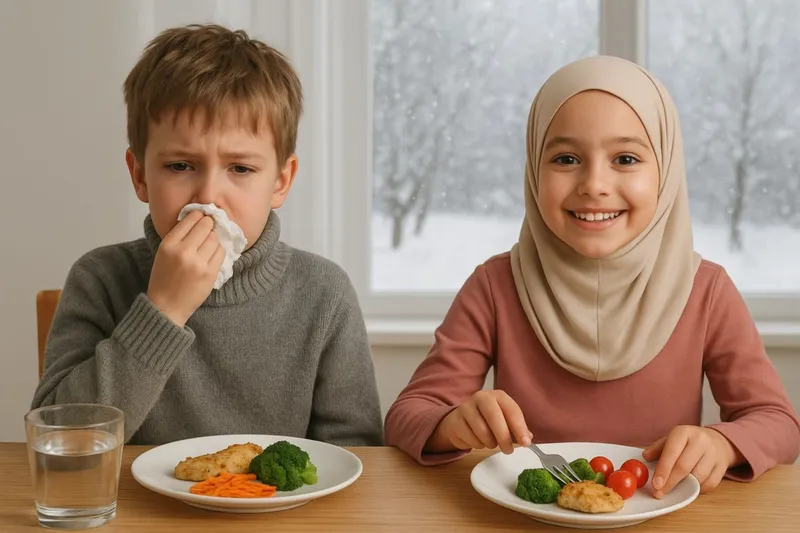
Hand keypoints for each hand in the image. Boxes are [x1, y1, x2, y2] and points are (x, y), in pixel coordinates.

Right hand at [147, 210, 225, 326]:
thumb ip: (179, 237)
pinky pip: (221, 253)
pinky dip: (218, 251)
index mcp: (169, 244)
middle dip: (209, 225)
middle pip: (206, 226)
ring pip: (215, 239)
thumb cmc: (164, 278)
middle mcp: (184, 251)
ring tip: (208, 245)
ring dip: (214, 239)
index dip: (199, 215)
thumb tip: (199, 218)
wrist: (166, 306)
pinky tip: (212, 255)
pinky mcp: (210, 273)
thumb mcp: (164, 253)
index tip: (202, 216)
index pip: (190, 220)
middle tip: (209, 227)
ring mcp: (198, 263)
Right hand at [425, 390, 532, 454]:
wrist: (459, 420)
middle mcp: (482, 397)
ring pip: (482, 431)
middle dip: (503, 437)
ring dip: (489, 443)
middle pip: (494, 417)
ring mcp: (466, 407)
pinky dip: (477, 444)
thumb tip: (527, 438)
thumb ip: (517, 429)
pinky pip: (470, 438)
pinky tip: (478, 440)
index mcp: (498, 396)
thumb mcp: (504, 421)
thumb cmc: (486, 420)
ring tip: (491, 442)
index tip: (526, 443)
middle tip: (508, 450)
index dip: (520, 428)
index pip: (512, 410)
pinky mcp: (456, 420)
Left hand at [642, 425, 742, 497]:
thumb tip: (645, 457)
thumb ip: (658, 448)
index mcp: (683, 432)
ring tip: (673, 489)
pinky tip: (689, 488)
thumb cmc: (688, 442)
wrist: (717, 441)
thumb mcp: (671, 439)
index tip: (655, 485)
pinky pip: (710, 484)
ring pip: (697, 477)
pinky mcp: (722, 466)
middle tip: (659, 493)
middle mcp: (700, 441)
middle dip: (670, 483)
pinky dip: (698, 489)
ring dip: (684, 487)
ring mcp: (714, 454)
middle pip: (684, 467)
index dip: (663, 470)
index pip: (671, 453)